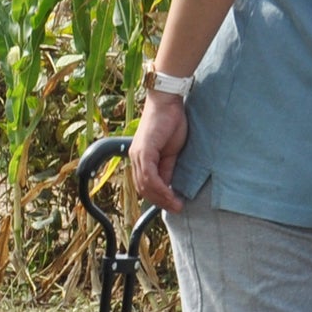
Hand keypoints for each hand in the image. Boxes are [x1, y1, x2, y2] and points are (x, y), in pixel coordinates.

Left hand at [130, 92, 187, 210]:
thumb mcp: (171, 151)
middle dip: (160, 202)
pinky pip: (150, 176)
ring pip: (146, 185)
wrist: (167, 102)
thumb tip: (169, 186)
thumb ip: (168, 168)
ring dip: (162, 198)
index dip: (159, 198)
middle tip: (176, 209)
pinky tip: (171, 194)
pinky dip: (161, 188)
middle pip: (143, 188)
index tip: (173, 205)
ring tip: (177, 205)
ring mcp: (138, 155)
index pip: (145, 184)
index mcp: (141, 157)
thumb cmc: (171, 122)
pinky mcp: (144, 151)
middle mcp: (135, 157)